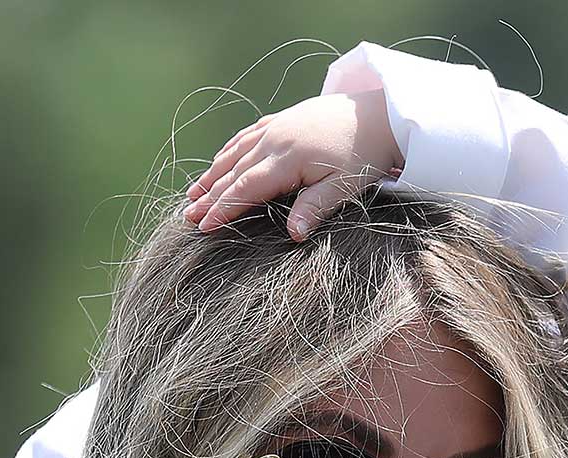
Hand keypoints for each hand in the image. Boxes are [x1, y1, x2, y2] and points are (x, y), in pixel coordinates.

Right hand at [182, 91, 400, 239]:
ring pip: (235, 153)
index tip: (204, 227)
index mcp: (288, 158)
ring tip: (192, 194)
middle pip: (233, 172)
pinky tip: (219, 163)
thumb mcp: (345, 186)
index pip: (246, 188)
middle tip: (187, 217)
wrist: (380, 113)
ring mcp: (276, 126)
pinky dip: (229, 152)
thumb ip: (316, 208)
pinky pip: (246, 137)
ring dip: (212, 174)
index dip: (223, 208)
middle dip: (208, 196)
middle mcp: (275, 139)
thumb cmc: (365, 155)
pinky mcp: (282, 119)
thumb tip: (293, 235)